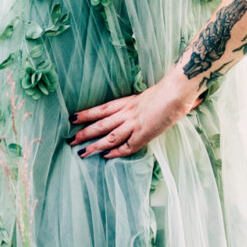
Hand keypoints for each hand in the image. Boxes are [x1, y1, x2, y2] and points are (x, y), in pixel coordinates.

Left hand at [67, 73, 203, 158]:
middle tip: (70, 139)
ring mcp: (134, 124)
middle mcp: (127, 112)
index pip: (102, 108)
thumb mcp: (154, 94)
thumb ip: (150, 101)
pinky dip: (115, 152)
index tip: (73, 117)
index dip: (87, 113)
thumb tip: (157, 103)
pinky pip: (126, 146)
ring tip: (82, 152)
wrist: (176, 91)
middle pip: (101, 124)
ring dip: (94, 145)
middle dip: (84, 132)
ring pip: (109, 136)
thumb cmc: (171, 90)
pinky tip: (106, 157)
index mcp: (128, 101)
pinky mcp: (143, 134)